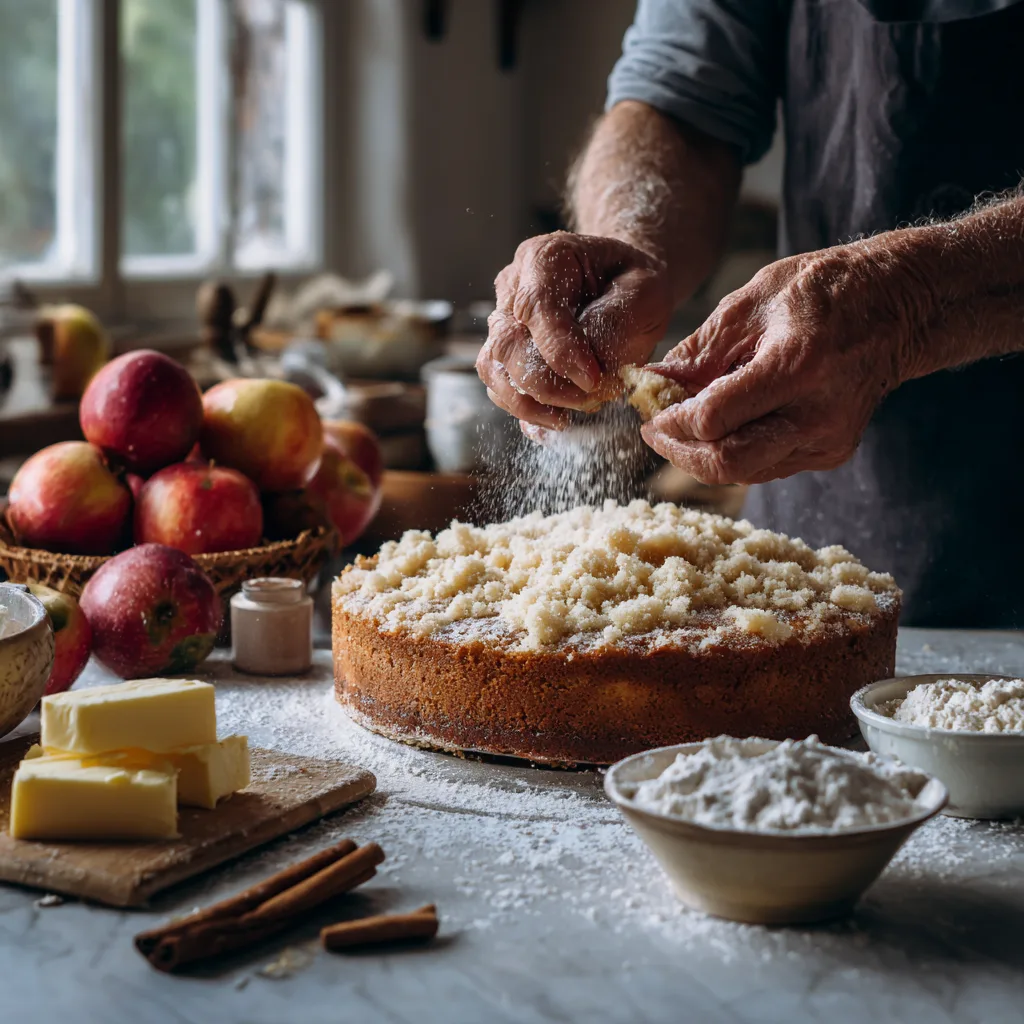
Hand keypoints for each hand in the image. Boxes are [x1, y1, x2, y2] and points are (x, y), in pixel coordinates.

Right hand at [477, 231, 672, 428]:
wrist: (624, 286)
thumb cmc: (633, 282)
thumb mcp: (644, 290)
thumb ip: (615, 322)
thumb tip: (588, 370)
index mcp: (544, 258)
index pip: (536, 306)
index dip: (560, 348)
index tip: (592, 379)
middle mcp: (513, 288)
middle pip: (507, 342)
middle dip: (545, 383)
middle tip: (588, 399)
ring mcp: (505, 322)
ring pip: (493, 368)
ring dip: (527, 402)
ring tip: (566, 418)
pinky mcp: (506, 353)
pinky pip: (499, 387)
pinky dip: (522, 410)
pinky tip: (553, 421)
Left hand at [640, 244, 912, 484]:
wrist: (898, 306)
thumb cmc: (821, 292)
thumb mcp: (750, 303)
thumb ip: (698, 352)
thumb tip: (650, 384)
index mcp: (797, 366)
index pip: (714, 419)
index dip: (671, 422)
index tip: (650, 412)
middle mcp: (817, 414)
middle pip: (728, 463)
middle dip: (680, 452)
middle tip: (657, 431)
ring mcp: (827, 440)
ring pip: (743, 472)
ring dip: (702, 455)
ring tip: (684, 425)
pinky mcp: (830, 453)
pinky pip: (765, 466)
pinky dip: (733, 452)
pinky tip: (724, 426)